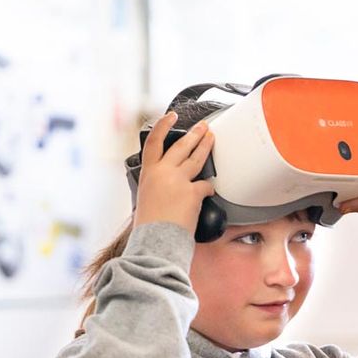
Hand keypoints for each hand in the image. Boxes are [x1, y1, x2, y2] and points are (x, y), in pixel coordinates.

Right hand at [133, 112, 215, 234]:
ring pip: (197, 158)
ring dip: (206, 146)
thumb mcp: (145, 199)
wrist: (155, 241)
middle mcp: (162, 173)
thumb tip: (165, 184)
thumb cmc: (149, 226)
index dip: (163, 126)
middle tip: (204, 127)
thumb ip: (156, 185)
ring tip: (212, 139)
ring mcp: (178, 181)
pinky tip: (209, 191)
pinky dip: (208, 189)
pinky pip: (206, 185)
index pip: (154, 142)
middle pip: (181, 146)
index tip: (171, 117)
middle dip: (195, 133)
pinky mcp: (193, 192)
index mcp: (148, 174)